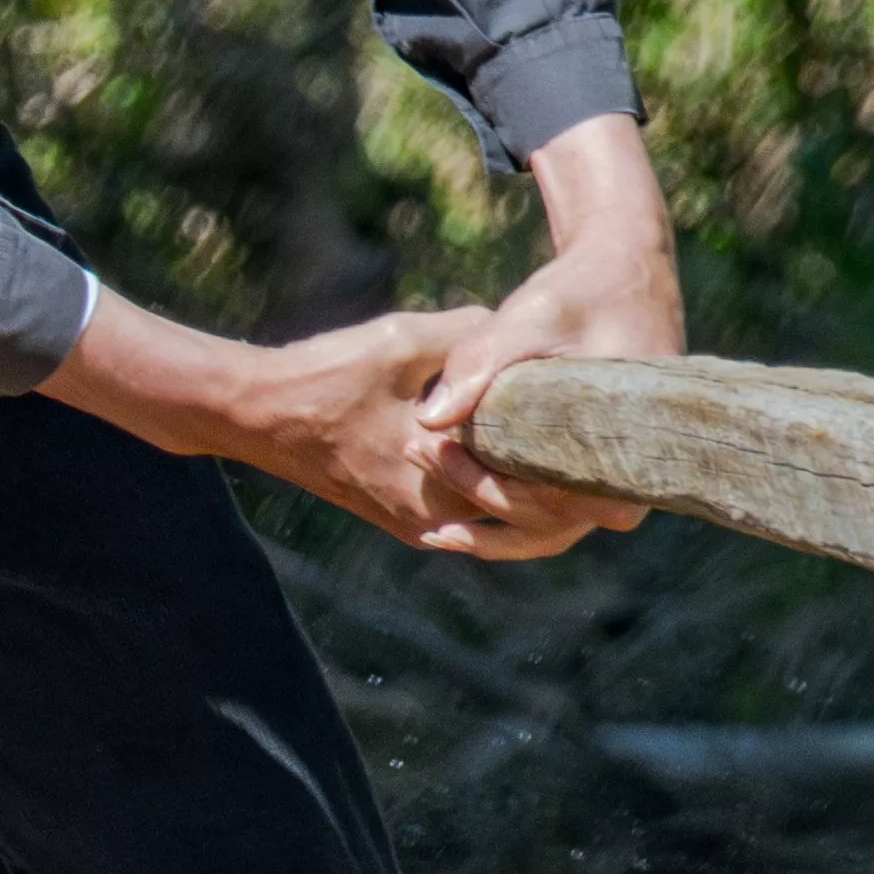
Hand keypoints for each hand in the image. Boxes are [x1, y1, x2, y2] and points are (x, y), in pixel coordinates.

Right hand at [33, 111, 686, 560]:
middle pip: (526, 528)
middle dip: (574, 507)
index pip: (533, 496)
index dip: (582, 485)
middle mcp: (429, 514)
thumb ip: (470, 337)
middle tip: (621, 484)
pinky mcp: (398, 519)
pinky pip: (469, 532)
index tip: (622, 465)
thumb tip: (520, 336)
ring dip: (543, 519)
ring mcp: (412, 523)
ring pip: (501, 537)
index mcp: (436, 474)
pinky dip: (505, 522)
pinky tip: (535, 501)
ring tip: (587, 492)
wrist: (251, 412)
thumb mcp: (402, 340)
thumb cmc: (325, 375)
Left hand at [408, 112, 685, 559]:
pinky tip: (453, 525)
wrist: (624, 274)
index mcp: (631, 448)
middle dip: (475, 496)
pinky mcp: (597, 472)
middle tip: (415, 452)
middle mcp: (634, 479)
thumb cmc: (583, 292)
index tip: (433, 451)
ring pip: (551, 529)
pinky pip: (554, 514)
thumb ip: (483, 362)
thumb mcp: (534, 316)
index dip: (488, 487)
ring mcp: (617, 481)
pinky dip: (508, 519)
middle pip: (549, 521)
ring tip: (427, 522)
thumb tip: (429, 419)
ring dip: (490, 526)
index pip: (556, 500)